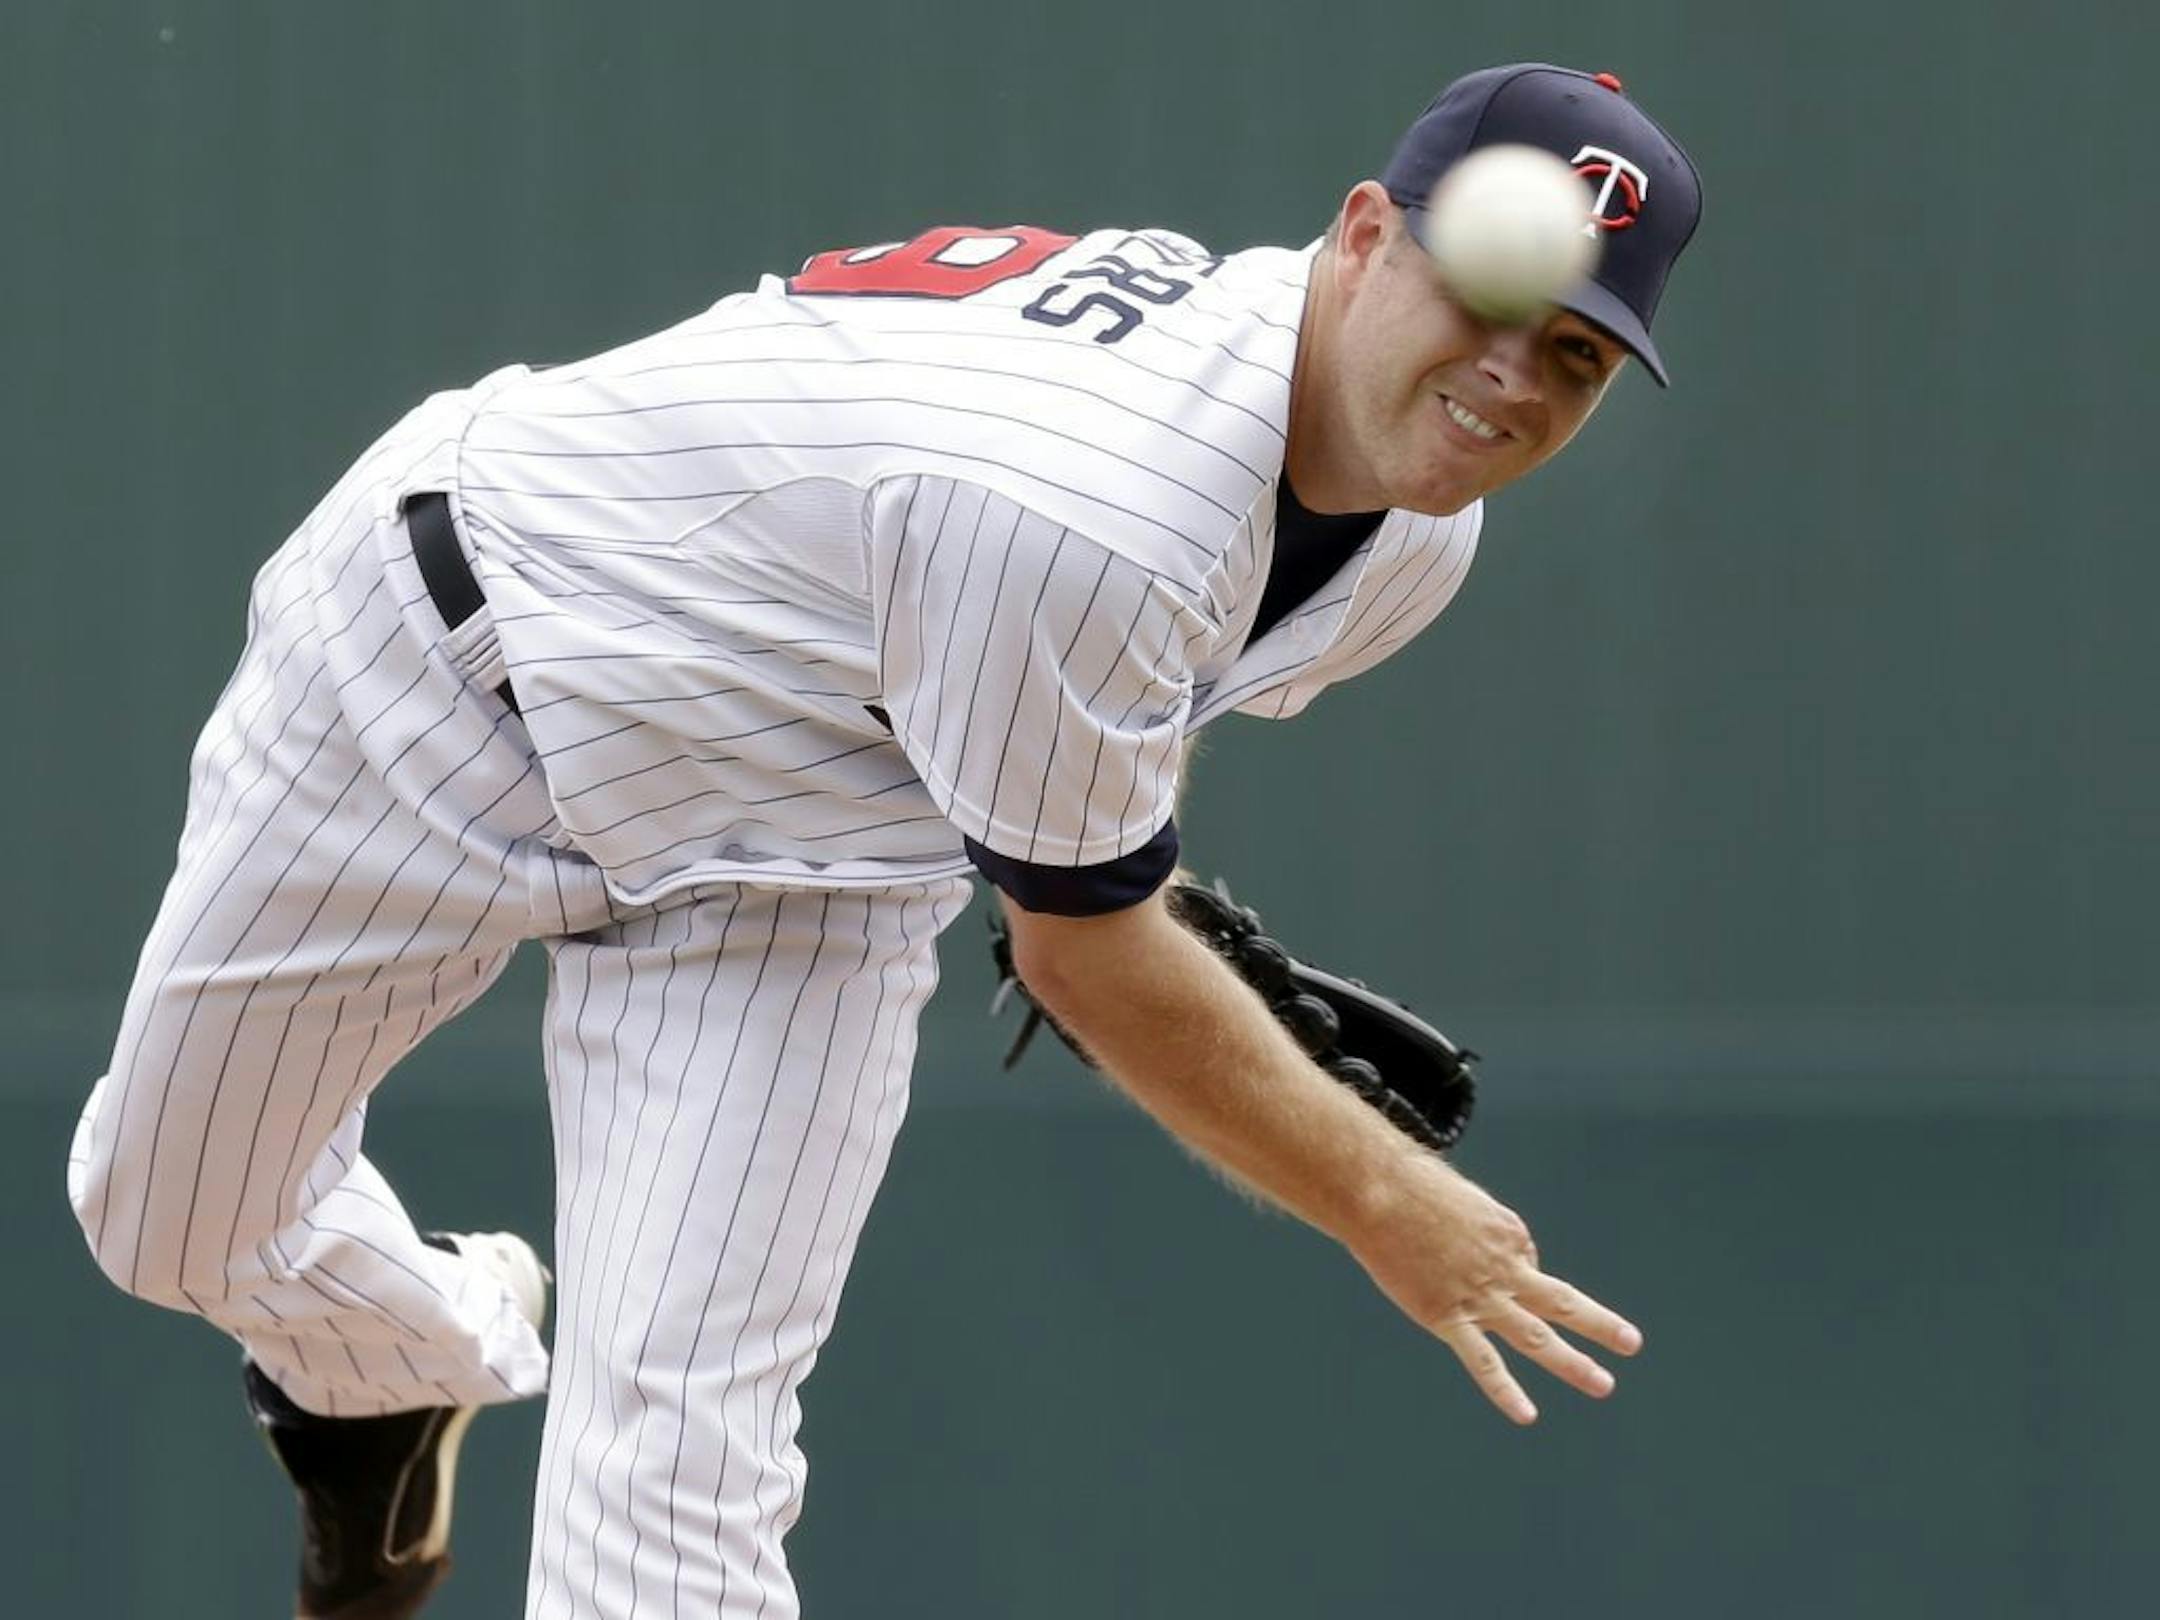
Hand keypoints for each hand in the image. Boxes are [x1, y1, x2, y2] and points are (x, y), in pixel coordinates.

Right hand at [1346, 1158, 1641, 1423]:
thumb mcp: (1460, 1201)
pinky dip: (1506, 1390)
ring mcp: (1480, 1296)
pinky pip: (1484, 1361)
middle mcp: (1506, 1268)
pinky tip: (1527, 1414)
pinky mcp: (1448, 1318)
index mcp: (1510, 1234)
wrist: (1379, 1194)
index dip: (1506, 1271)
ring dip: (1572, 1361)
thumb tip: (1471, 1260)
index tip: (1473, 1262)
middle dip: (1599, 1324)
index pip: (1524, 1264)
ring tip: (1603, 1384)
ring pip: (1536, 1336)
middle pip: (1561, 1302)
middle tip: (1631, 1344)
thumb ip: (1475, 1231)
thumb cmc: (1410, 1189)